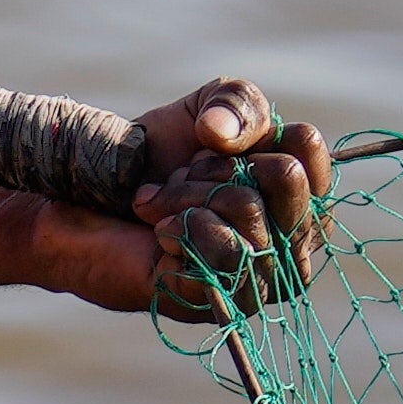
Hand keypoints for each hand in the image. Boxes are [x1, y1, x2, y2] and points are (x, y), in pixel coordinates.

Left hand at [66, 78, 326, 322]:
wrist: (94, 204)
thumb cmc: (158, 160)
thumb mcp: (206, 110)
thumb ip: (237, 103)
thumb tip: (222, 134)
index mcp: (302, 193)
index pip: (308, 146)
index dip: (251, 133)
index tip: (212, 145)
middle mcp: (296, 240)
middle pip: (286, 178)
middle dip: (218, 165)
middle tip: (182, 177)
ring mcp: (265, 276)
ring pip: (250, 211)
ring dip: (189, 195)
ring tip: (162, 204)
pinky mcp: (227, 300)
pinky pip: (227, 252)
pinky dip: (181, 226)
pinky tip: (162, 233)